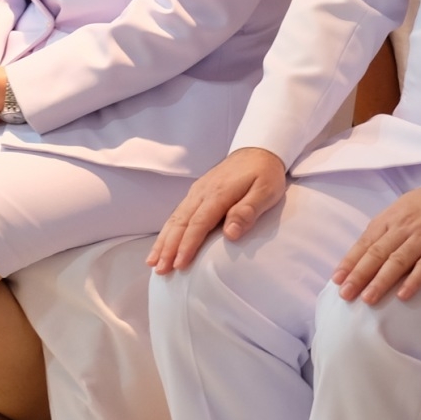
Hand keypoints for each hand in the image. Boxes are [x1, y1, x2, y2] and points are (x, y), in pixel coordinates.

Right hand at [148, 147, 288, 274]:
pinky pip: (178, 213)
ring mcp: (197, 191)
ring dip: (163, 240)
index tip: (179, 265)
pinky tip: (162, 243)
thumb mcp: (266, 191)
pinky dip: (168, 230)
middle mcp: (203, 192)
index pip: (199, 223)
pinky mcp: (196, 192)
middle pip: (181, 222)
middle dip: (168, 247)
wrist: (258, 149)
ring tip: (153, 262)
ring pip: (175, 218)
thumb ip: (248, 211)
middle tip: (160, 270)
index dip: (188, 245)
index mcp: (219, 193)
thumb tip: (230, 233)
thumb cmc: (265, 173)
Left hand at [333, 179, 420, 303]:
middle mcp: (404, 228)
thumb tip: (368, 247)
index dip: (350, 261)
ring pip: (397, 261)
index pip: (366, 242)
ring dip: (381, 281)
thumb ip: (388, 226)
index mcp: (392, 218)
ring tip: (368, 299)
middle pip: (377, 254)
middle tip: (345, 294)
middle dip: (358, 275)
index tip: (337, 279)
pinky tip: (403, 295)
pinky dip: (414, 281)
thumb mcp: (405, 207)